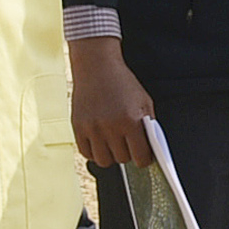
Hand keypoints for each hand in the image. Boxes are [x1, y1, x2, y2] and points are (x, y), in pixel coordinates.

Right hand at [71, 35, 158, 170]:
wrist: (97, 66)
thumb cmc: (123, 83)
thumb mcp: (144, 101)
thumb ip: (149, 126)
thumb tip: (151, 150)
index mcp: (131, 120)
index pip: (140, 157)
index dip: (144, 159)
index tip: (143, 156)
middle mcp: (110, 127)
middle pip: (122, 159)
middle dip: (128, 154)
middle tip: (128, 144)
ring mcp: (92, 128)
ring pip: (104, 161)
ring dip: (110, 156)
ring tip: (113, 144)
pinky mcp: (78, 127)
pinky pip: (86, 153)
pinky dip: (94, 152)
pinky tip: (100, 142)